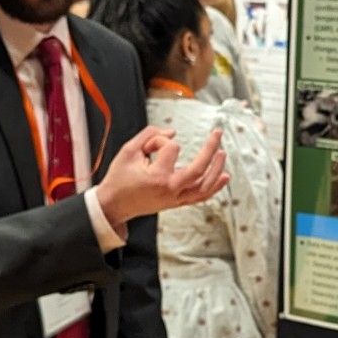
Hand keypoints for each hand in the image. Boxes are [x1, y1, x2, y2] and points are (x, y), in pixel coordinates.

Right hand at [95, 127, 228, 227]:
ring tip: (222, 153)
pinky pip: (200, 197)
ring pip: (204, 187)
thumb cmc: (119, 179)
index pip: (171, 149)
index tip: (148, 146)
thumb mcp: (128, 150)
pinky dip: (214, 187)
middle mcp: (170, 189)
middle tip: (217, 133)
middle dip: (210, 149)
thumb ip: (149, 135)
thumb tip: (172, 132)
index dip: (160, 141)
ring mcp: (175, 199)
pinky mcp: (177, 203)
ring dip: (216, 169)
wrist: (114, 205)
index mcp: (157, 177)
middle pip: (198, 170)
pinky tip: (223, 176)